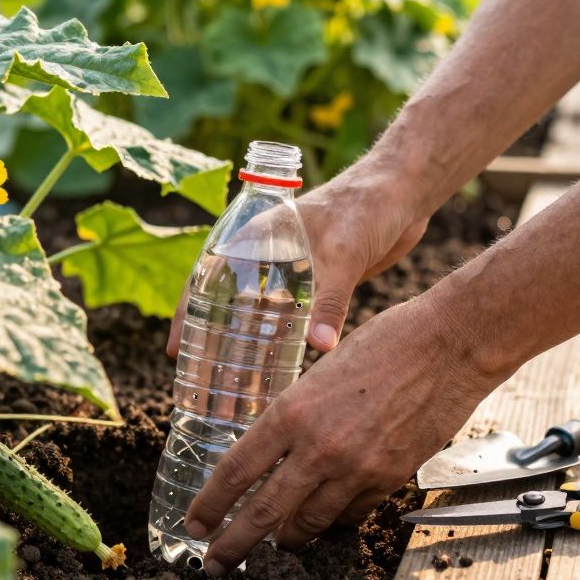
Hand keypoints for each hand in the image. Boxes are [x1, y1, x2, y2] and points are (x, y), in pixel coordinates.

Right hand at [167, 153, 428, 356]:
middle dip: (214, 340)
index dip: (188, 315)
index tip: (176, 350)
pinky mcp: (320, 286)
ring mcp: (293, 273)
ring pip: (260, 315)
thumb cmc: (364, 208)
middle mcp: (267, 257)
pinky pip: (293, 321)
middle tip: (202, 381)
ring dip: (248, 346)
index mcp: (256, 239)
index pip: (207, 279)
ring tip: (235, 386)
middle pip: (228, 303)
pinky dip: (283, 344)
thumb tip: (319, 349)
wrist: (404, 193)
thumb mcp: (342, 255)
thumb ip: (330, 301)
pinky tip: (280, 373)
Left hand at [182, 293, 507, 575]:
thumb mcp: (321, 370)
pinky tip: (326, 518)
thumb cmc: (387, 342)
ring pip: (308, 523)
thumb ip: (297, 413)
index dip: (210, 504)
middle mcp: (319, 447)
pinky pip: (350, 515)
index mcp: (293, 411)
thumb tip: (275, 448)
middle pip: (262, 512)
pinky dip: (333, 520)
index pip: (236, 470)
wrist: (451, 345)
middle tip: (214, 562)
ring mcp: (356, 468)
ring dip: (287, 538)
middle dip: (233, 544)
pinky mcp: (389, 479)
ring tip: (276, 543)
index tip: (195, 524)